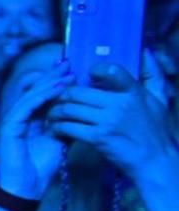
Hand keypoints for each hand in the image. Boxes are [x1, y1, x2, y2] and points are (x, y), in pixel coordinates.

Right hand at [0, 59, 71, 197]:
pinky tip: (56, 89)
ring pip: (30, 96)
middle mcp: (19, 117)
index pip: (42, 96)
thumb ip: (66, 125)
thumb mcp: (60, 141)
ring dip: (49, 84)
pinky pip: (26, 107)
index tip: (72, 71)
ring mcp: (12, 121)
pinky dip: (41, 97)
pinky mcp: (9, 127)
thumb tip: (82, 111)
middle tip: (68, 64)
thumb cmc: (41, 167)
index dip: (55, 82)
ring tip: (67, 75)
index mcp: (30, 120)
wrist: (28, 187)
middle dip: (52, 77)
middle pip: (35, 91)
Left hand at [48, 59, 176, 181]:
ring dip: (55, 111)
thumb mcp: (159, 99)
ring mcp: (107, 122)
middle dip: (61, 94)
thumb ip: (152, 73)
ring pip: (69, 109)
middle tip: (55, 97)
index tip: (87, 73)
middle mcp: (119, 105)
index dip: (95, 69)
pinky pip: (69, 127)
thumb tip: (145, 49)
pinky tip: (55, 128)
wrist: (154, 161)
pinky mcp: (98, 138)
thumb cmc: (155, 130)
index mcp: (133, 93)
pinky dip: (58, 127)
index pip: (112, 71)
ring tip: (52, 113)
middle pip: (78, 92)